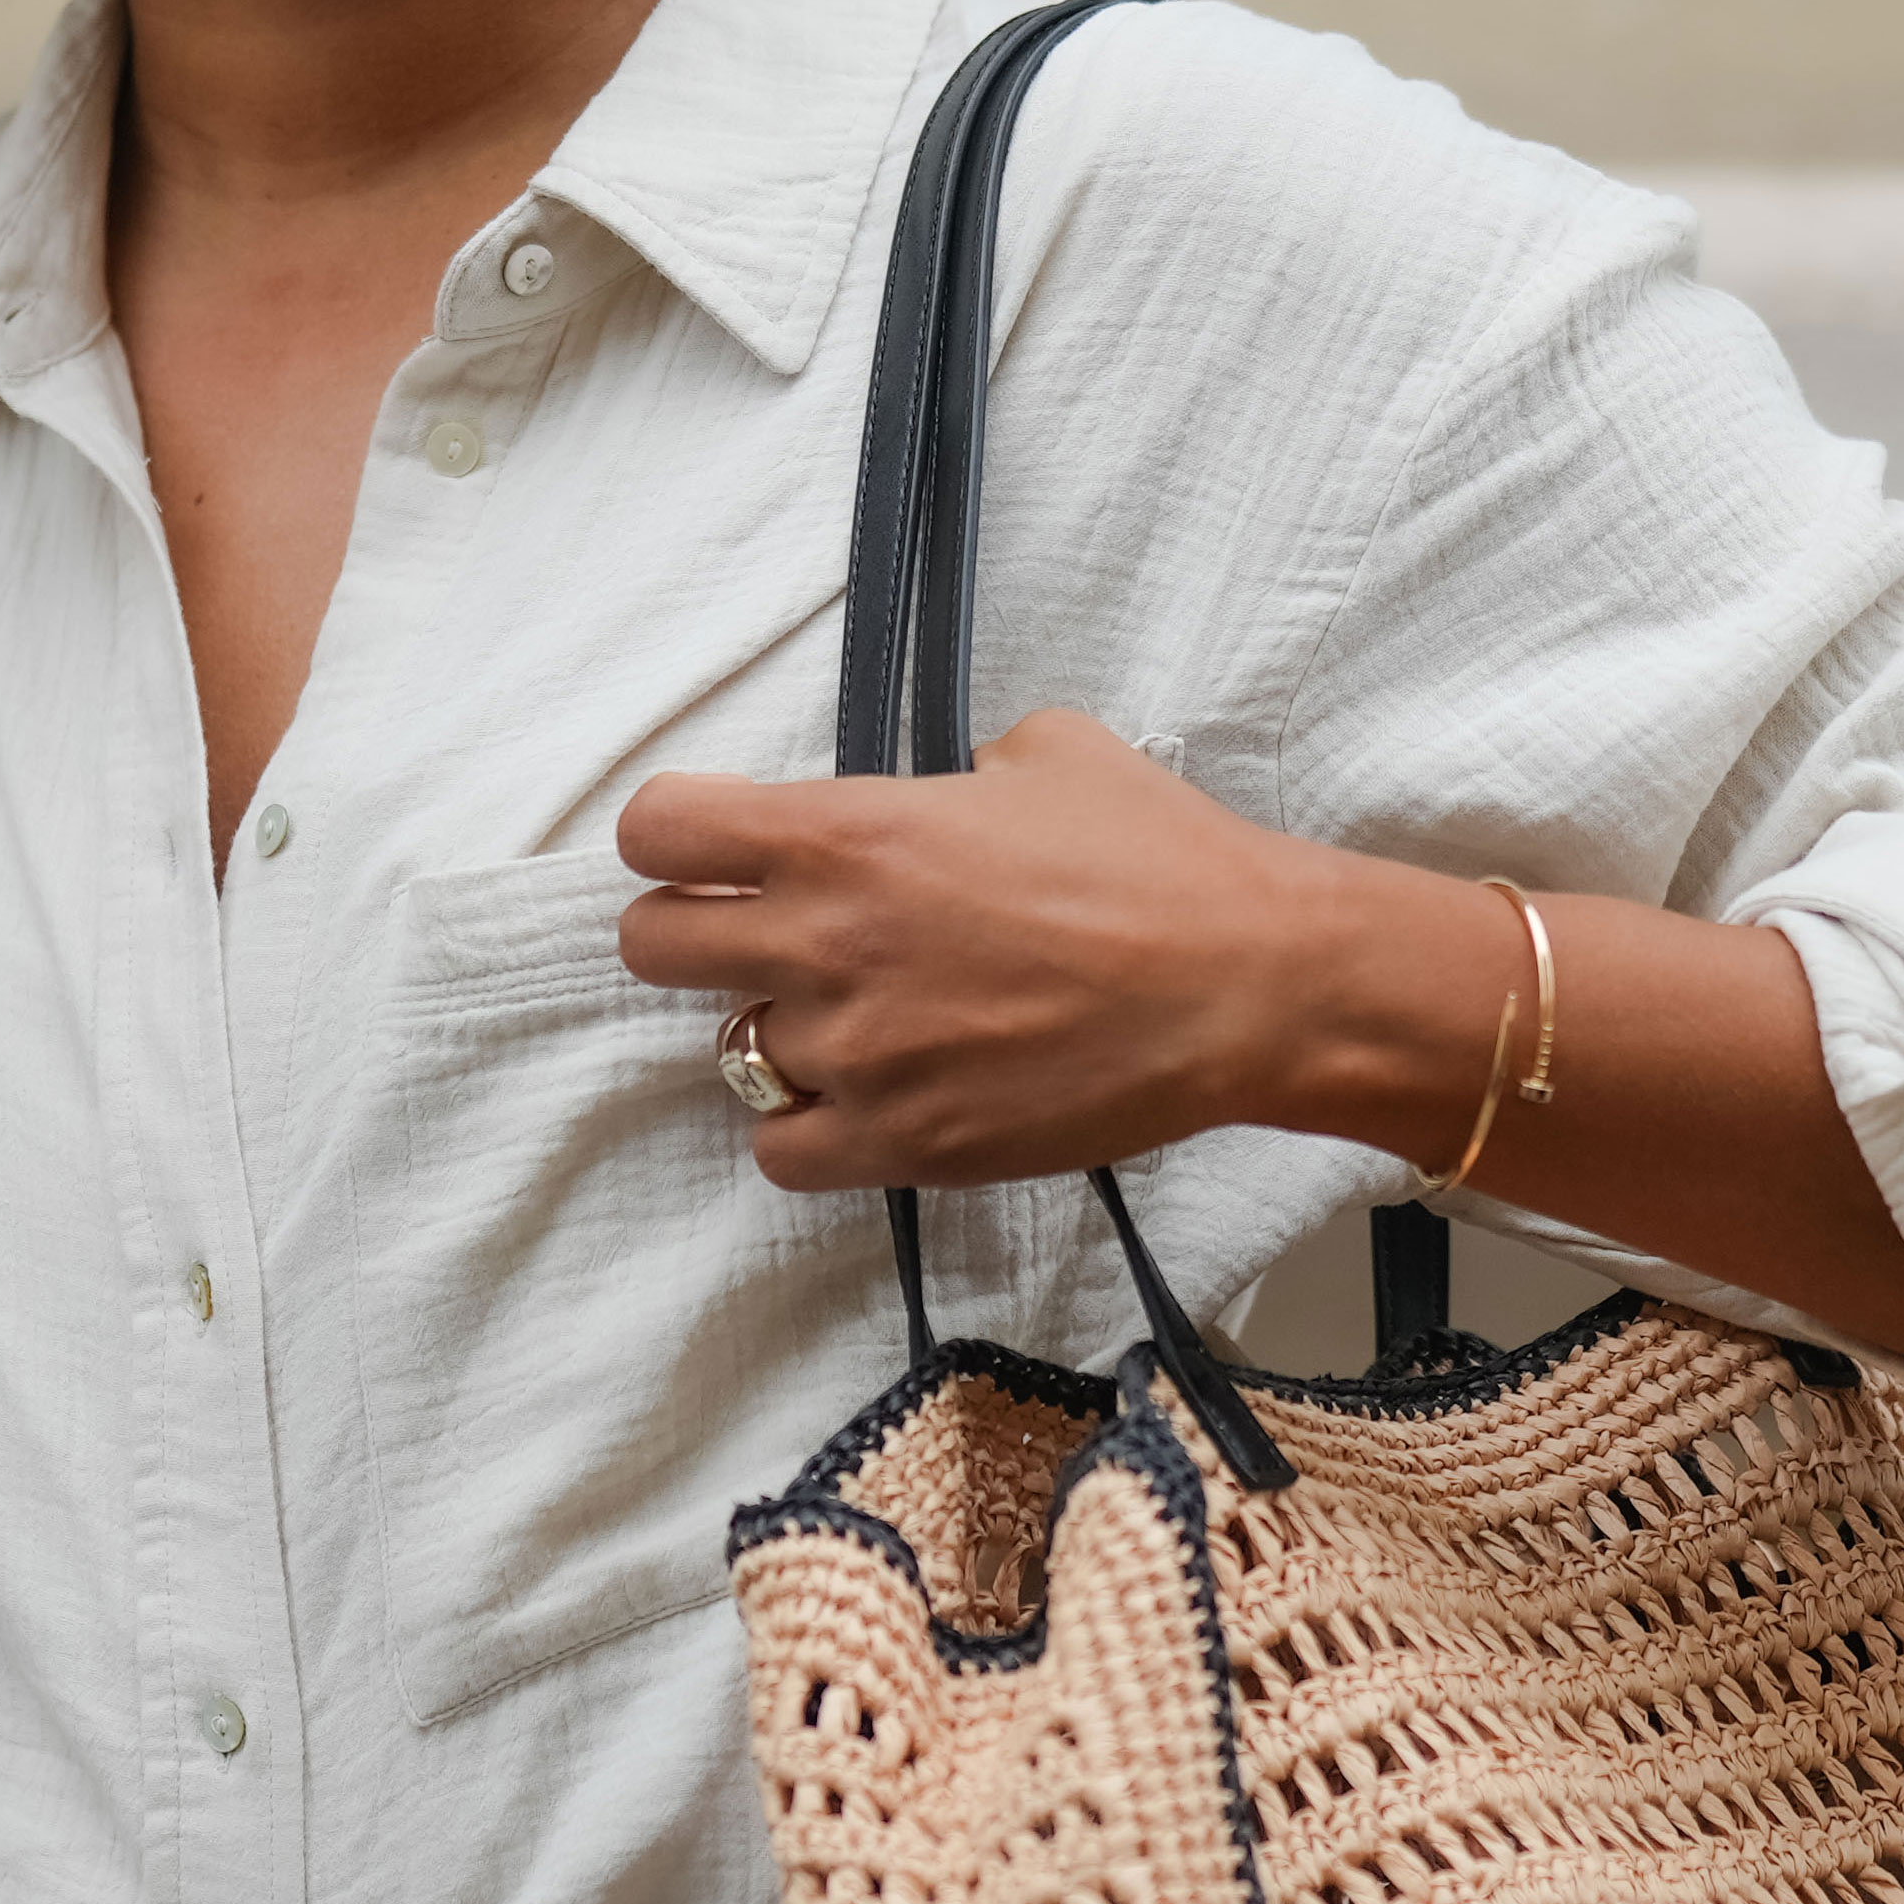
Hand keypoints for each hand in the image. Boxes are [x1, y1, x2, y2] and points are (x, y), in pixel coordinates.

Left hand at [611, 710, 1491, 1193]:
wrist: (1251, 984)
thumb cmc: (1162, 858)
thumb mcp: (1045, 751)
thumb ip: (947, 771)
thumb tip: (926, 794)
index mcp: (845, 831)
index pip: (657, 831)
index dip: (676, 838)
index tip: (712, 849)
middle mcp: (826, 942)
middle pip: (653, 948)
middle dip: (696, 934)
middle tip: (764, 935)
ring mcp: (859, 1054)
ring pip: (729, 1053)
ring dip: (780, 1031)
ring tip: (861, 1018)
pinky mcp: (904, 1145)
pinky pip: (781, 1152)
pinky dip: (810, 1128)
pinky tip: (870, 1096)